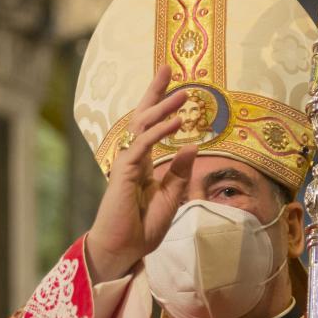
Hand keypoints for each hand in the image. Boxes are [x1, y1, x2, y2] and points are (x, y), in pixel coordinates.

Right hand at [86, 65, 198, 282]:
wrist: (123, 250)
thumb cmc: (142, 228)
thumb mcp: (171, 198)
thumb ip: (179, 173)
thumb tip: (194, 146)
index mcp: (144, 162)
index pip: (151, 126)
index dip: (160, 103)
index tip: (173, 84)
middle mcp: (134, 157)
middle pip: (143, 116)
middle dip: (155, 92)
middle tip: (166, 68)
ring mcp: (127, 163)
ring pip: (144, 126)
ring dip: (163, 107)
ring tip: (183, 93)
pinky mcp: (124, 172)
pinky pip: (144, 145)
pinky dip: (161, 132)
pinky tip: (177, 121)